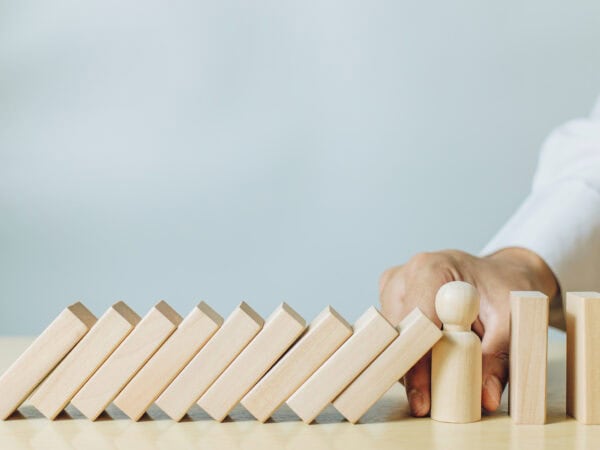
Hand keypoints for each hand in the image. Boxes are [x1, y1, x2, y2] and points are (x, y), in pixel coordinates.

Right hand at [379, 247, 557, 415]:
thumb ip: (499, 358)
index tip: (424, 399)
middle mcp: (404, 276)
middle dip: (413, 370)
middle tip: (434, 403)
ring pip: (392, 340)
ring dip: (414, 365)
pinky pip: (394, 339)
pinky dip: (413, 357)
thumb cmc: (504, 289)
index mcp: (431, 268)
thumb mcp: (512, 321)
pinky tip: (434, 357)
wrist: (498, 274)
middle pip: (396, 333)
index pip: (415, 320)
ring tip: (445, 371)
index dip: (417, 361)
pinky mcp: (390, 301)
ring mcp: (392, 288)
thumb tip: (486, 396)